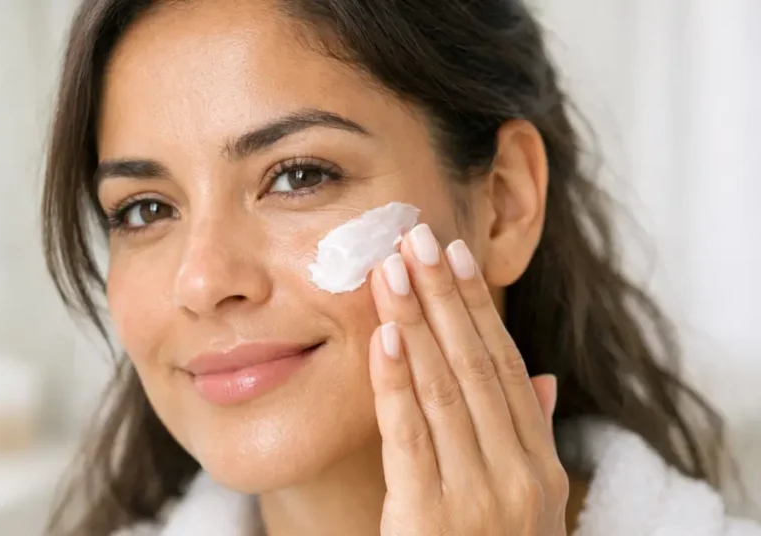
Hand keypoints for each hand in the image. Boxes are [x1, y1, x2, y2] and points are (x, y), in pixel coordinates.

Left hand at [368, 223, 568, 535]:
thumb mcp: (526, 505)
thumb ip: (531, 439)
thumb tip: (545, 379)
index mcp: (540, 468)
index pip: (507, 368)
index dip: (478, 309)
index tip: (455, 256)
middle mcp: (518, 476)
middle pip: (478, 366)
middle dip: (445, 297)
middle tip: (417, 235)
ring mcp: (478, 498)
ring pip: (445, 389)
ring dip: (419, 321)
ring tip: (392, 267)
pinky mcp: (431, 519)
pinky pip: (411, 436)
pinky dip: (398, 381)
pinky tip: (385, 335)